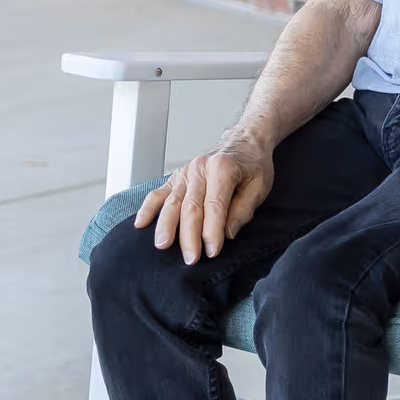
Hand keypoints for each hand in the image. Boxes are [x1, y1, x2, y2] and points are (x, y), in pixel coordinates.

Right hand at [133, 131, 273, 265]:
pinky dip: (148, 208)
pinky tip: (140, 224)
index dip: (212, 231)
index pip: (215, 206)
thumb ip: (244, 209)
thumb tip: (227, 233)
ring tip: (162, 246)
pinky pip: (159, 193)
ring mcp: (185, 172)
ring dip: (166, 226)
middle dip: (189, 236)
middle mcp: (199, 169)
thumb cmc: (254, 164)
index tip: (212, 252)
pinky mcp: (176, 176)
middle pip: (190, 207)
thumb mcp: (260, 185)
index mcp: (222, 168)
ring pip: (172, 202)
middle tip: (190, 259)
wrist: (245, 140)